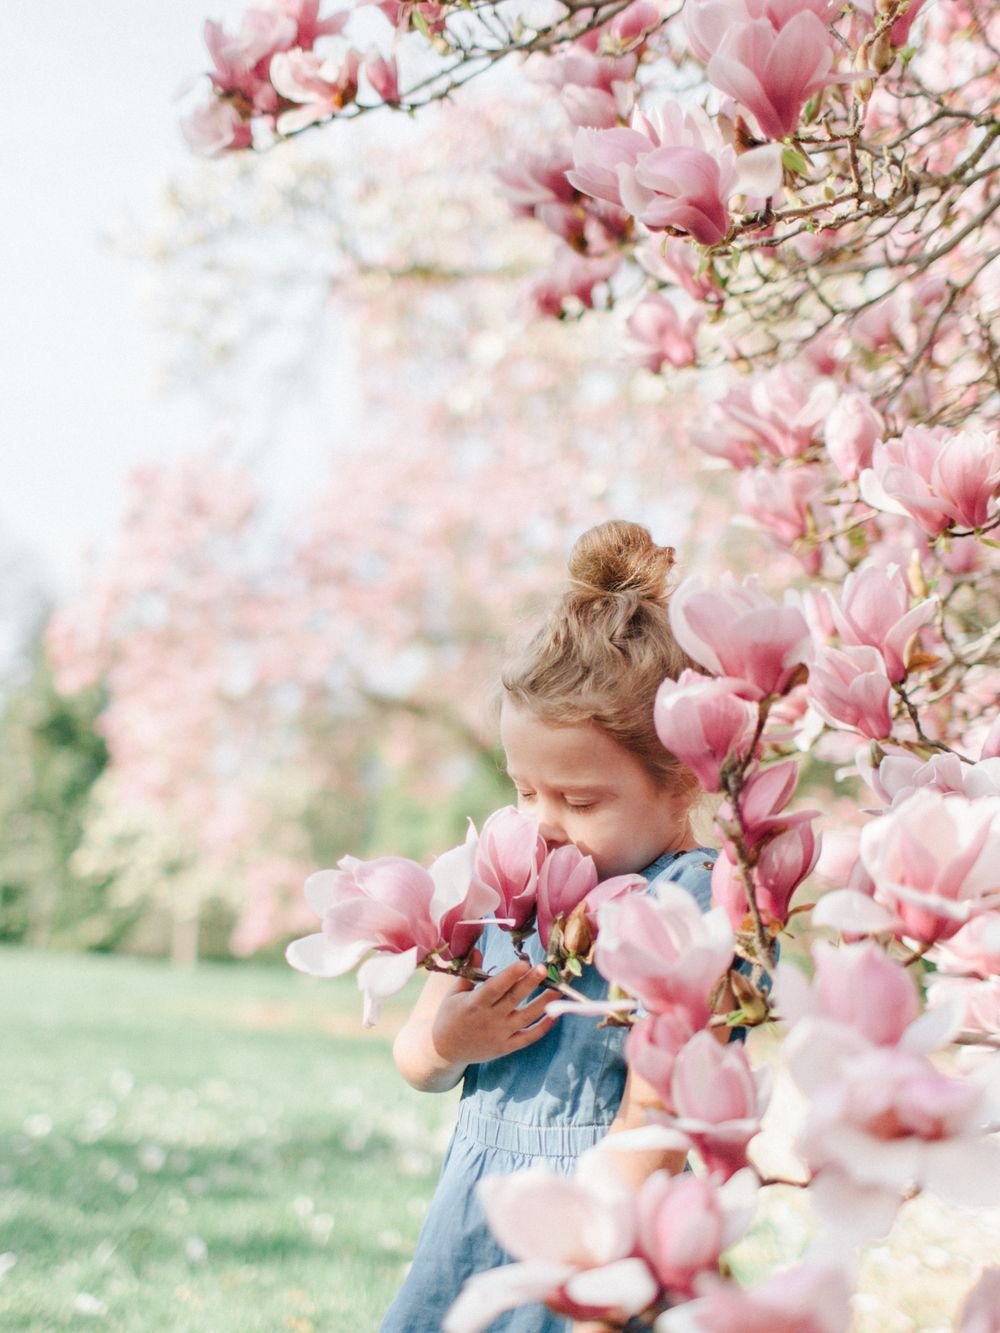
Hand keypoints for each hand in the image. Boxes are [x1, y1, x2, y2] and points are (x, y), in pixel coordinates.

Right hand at [431, 959, 557, 1067]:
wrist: (444, 1050)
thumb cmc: (449, 1016)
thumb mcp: (454, 993)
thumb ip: (469, 972)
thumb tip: (478, 950)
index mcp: (474, 1003)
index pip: (495, 987)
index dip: (510, 975)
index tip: (524, 962)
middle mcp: (489, 1019)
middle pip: (514, 999)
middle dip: (530, 983)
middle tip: (544, 969)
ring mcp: (500, 1034)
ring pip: (527, 1017)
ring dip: (544, 1003)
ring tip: (559, 989)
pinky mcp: (507, 1046)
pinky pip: (529, 1037)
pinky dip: (543, 1027)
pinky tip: (555, 1014)